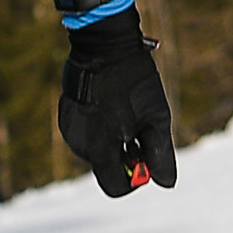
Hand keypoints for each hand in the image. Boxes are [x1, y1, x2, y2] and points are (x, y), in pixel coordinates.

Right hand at [59, 8, 176, 196]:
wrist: (104, 44)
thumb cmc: (134, 81)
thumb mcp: (156, 118)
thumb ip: (160, 154)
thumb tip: (166, 183)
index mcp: (100, 150)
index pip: (115, 188)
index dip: (134, 181)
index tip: (146, 161)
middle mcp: (79, 144)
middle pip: (105, 168)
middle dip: (125, 158)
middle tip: (141, 131)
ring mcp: (70, 128)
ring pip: (97, 149)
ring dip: (113, 141)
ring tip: (127, 112)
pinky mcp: (66, 114)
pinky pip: (87, 132)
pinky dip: (101, 127)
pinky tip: (112, 104)